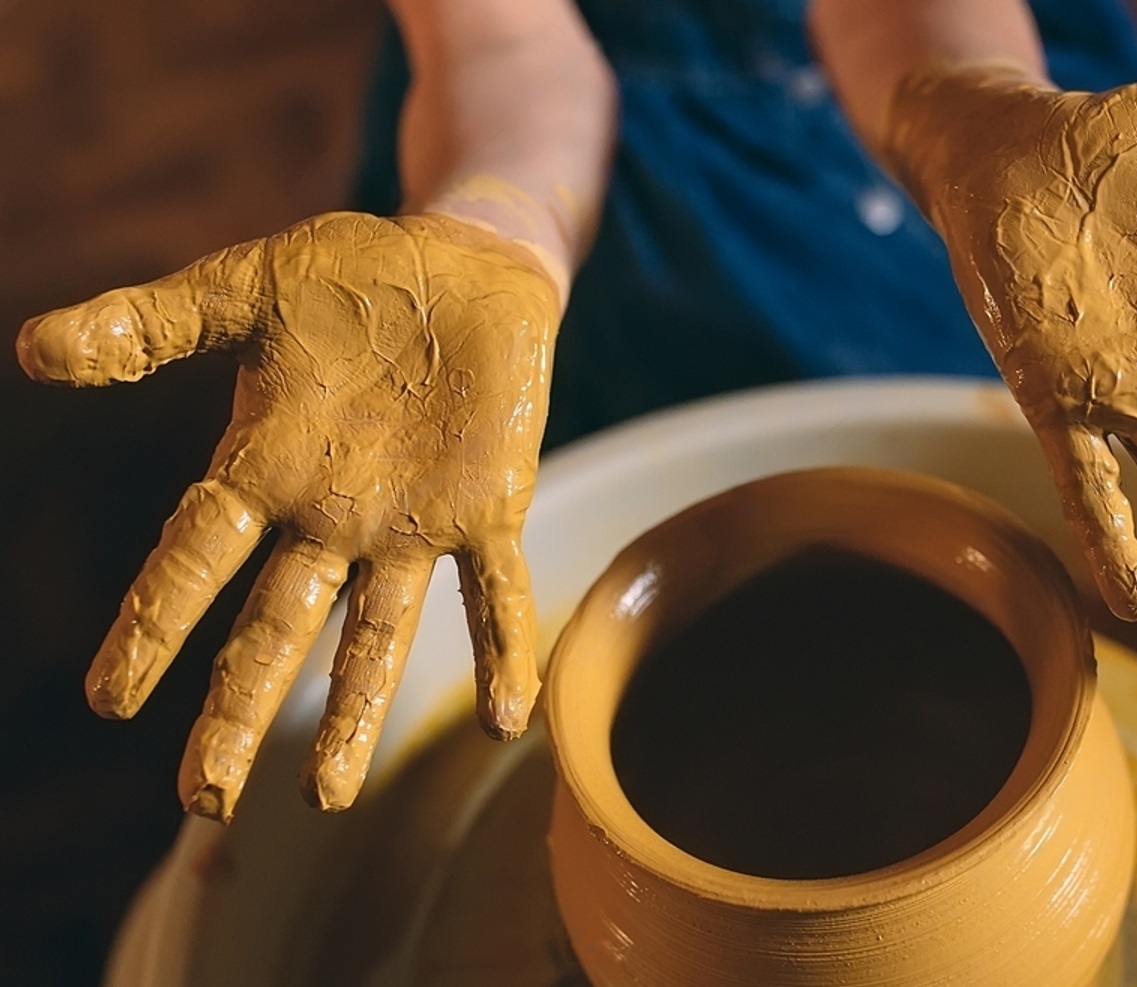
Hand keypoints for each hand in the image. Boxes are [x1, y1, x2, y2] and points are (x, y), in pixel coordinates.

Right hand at [16, 212, 559, 819]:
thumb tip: (35, 348)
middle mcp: (331, 517)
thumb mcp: (243, 291)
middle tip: (207, 802)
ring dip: (355, 711)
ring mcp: (410, 523)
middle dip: (240, 710)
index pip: (194, 560)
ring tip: (326, 797)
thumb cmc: (347, 279)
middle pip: (275, 628)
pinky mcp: (488, 509)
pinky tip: (505, 718)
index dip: (153, 625)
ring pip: (377, 633)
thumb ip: (151, 324)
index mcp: (265, 469)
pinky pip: (492, 590)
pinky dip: (501, 647)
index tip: (110, 699)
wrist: (460, 264)